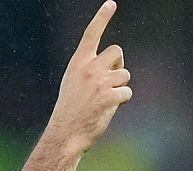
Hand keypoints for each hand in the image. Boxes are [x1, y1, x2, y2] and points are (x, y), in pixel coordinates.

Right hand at [46, 1, 132, 155]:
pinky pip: (127, 92)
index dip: (102, 18)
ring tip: (104, 100)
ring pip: (125, 75)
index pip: (91, 35)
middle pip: (117, 52)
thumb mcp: (73, 84)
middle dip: (119, 65)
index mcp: (77, 64)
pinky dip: (122, 101)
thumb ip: (90, 71)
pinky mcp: (110, 97)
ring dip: (120, 87)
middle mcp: (89, 69)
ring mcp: (100, 82)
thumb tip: (115, 67)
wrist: (64, 134)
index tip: (111, 4)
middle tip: (110, 80)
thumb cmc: (70, 112)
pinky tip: (108, 109)